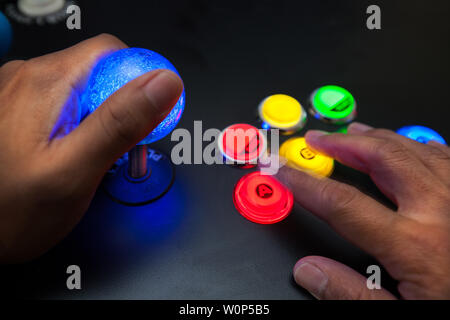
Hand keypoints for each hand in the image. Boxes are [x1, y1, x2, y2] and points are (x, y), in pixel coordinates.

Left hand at [0, 34, 183, 262]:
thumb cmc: (8, 210)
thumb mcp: (76, 170)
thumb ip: (121, 123)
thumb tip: (163, 84)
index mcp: (45, 83)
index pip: (113, 53)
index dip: (141, 82)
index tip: (149, 116)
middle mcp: (28, 79)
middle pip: (100, 72)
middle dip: (123, 107)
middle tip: (120, 148)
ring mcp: (21, 95)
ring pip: (84, 91)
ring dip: (103, 119)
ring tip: (96, 156)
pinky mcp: (20, 112)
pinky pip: (65, 106)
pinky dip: (82, 126)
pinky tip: (76, 153)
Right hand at [277, 122, 449, 299]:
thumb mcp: (403, 318)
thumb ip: (351, 295)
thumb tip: (309, 271)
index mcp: (418, 245)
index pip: (344, 203)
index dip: (307, 184)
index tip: (285, 171)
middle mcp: (441, 211)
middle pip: (382, 159)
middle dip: (343, 144)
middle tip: (318, 139)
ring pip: (414, 149)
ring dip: (377, 137)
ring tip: (352, 132)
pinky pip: (445, 156)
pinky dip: (417, 145)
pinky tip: (405, 145)